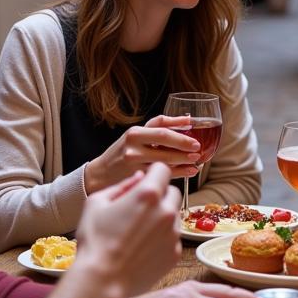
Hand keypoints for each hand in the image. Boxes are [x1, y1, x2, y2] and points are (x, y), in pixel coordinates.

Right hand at [75, 164, 181, 297]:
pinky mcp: (176, 253)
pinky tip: (144, 248)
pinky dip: (163, 239)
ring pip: (174, 216)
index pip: (163, 169)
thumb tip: (139, 177)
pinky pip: (173, 238)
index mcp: (148, 194)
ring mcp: (174, 234)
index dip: (153, 174)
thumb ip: (121, 185)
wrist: (101, 282)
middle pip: (173, 192)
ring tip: (140, 232)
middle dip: (160, 196)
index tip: (145, 182)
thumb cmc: (94, 241)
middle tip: (141, 209)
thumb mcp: (96, 203)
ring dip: (162, 218)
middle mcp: (166, 211)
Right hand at [84, 115, 199, 192]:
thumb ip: (155, 130)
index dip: (178, 124)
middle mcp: (133, 145)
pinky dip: (179, 173)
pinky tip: (189, 172)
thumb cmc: (122, 154)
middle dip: (184, 144)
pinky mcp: (138, 178)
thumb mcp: (134, 137)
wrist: (100, 176)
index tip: (193, 126)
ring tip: (197, 161)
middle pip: (165, 140)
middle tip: (197, 147)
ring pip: (165, 158)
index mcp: (134, 132)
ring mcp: (135, 162)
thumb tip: (187, 120)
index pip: (160, 124)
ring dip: (184, 160)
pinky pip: (163, 174)